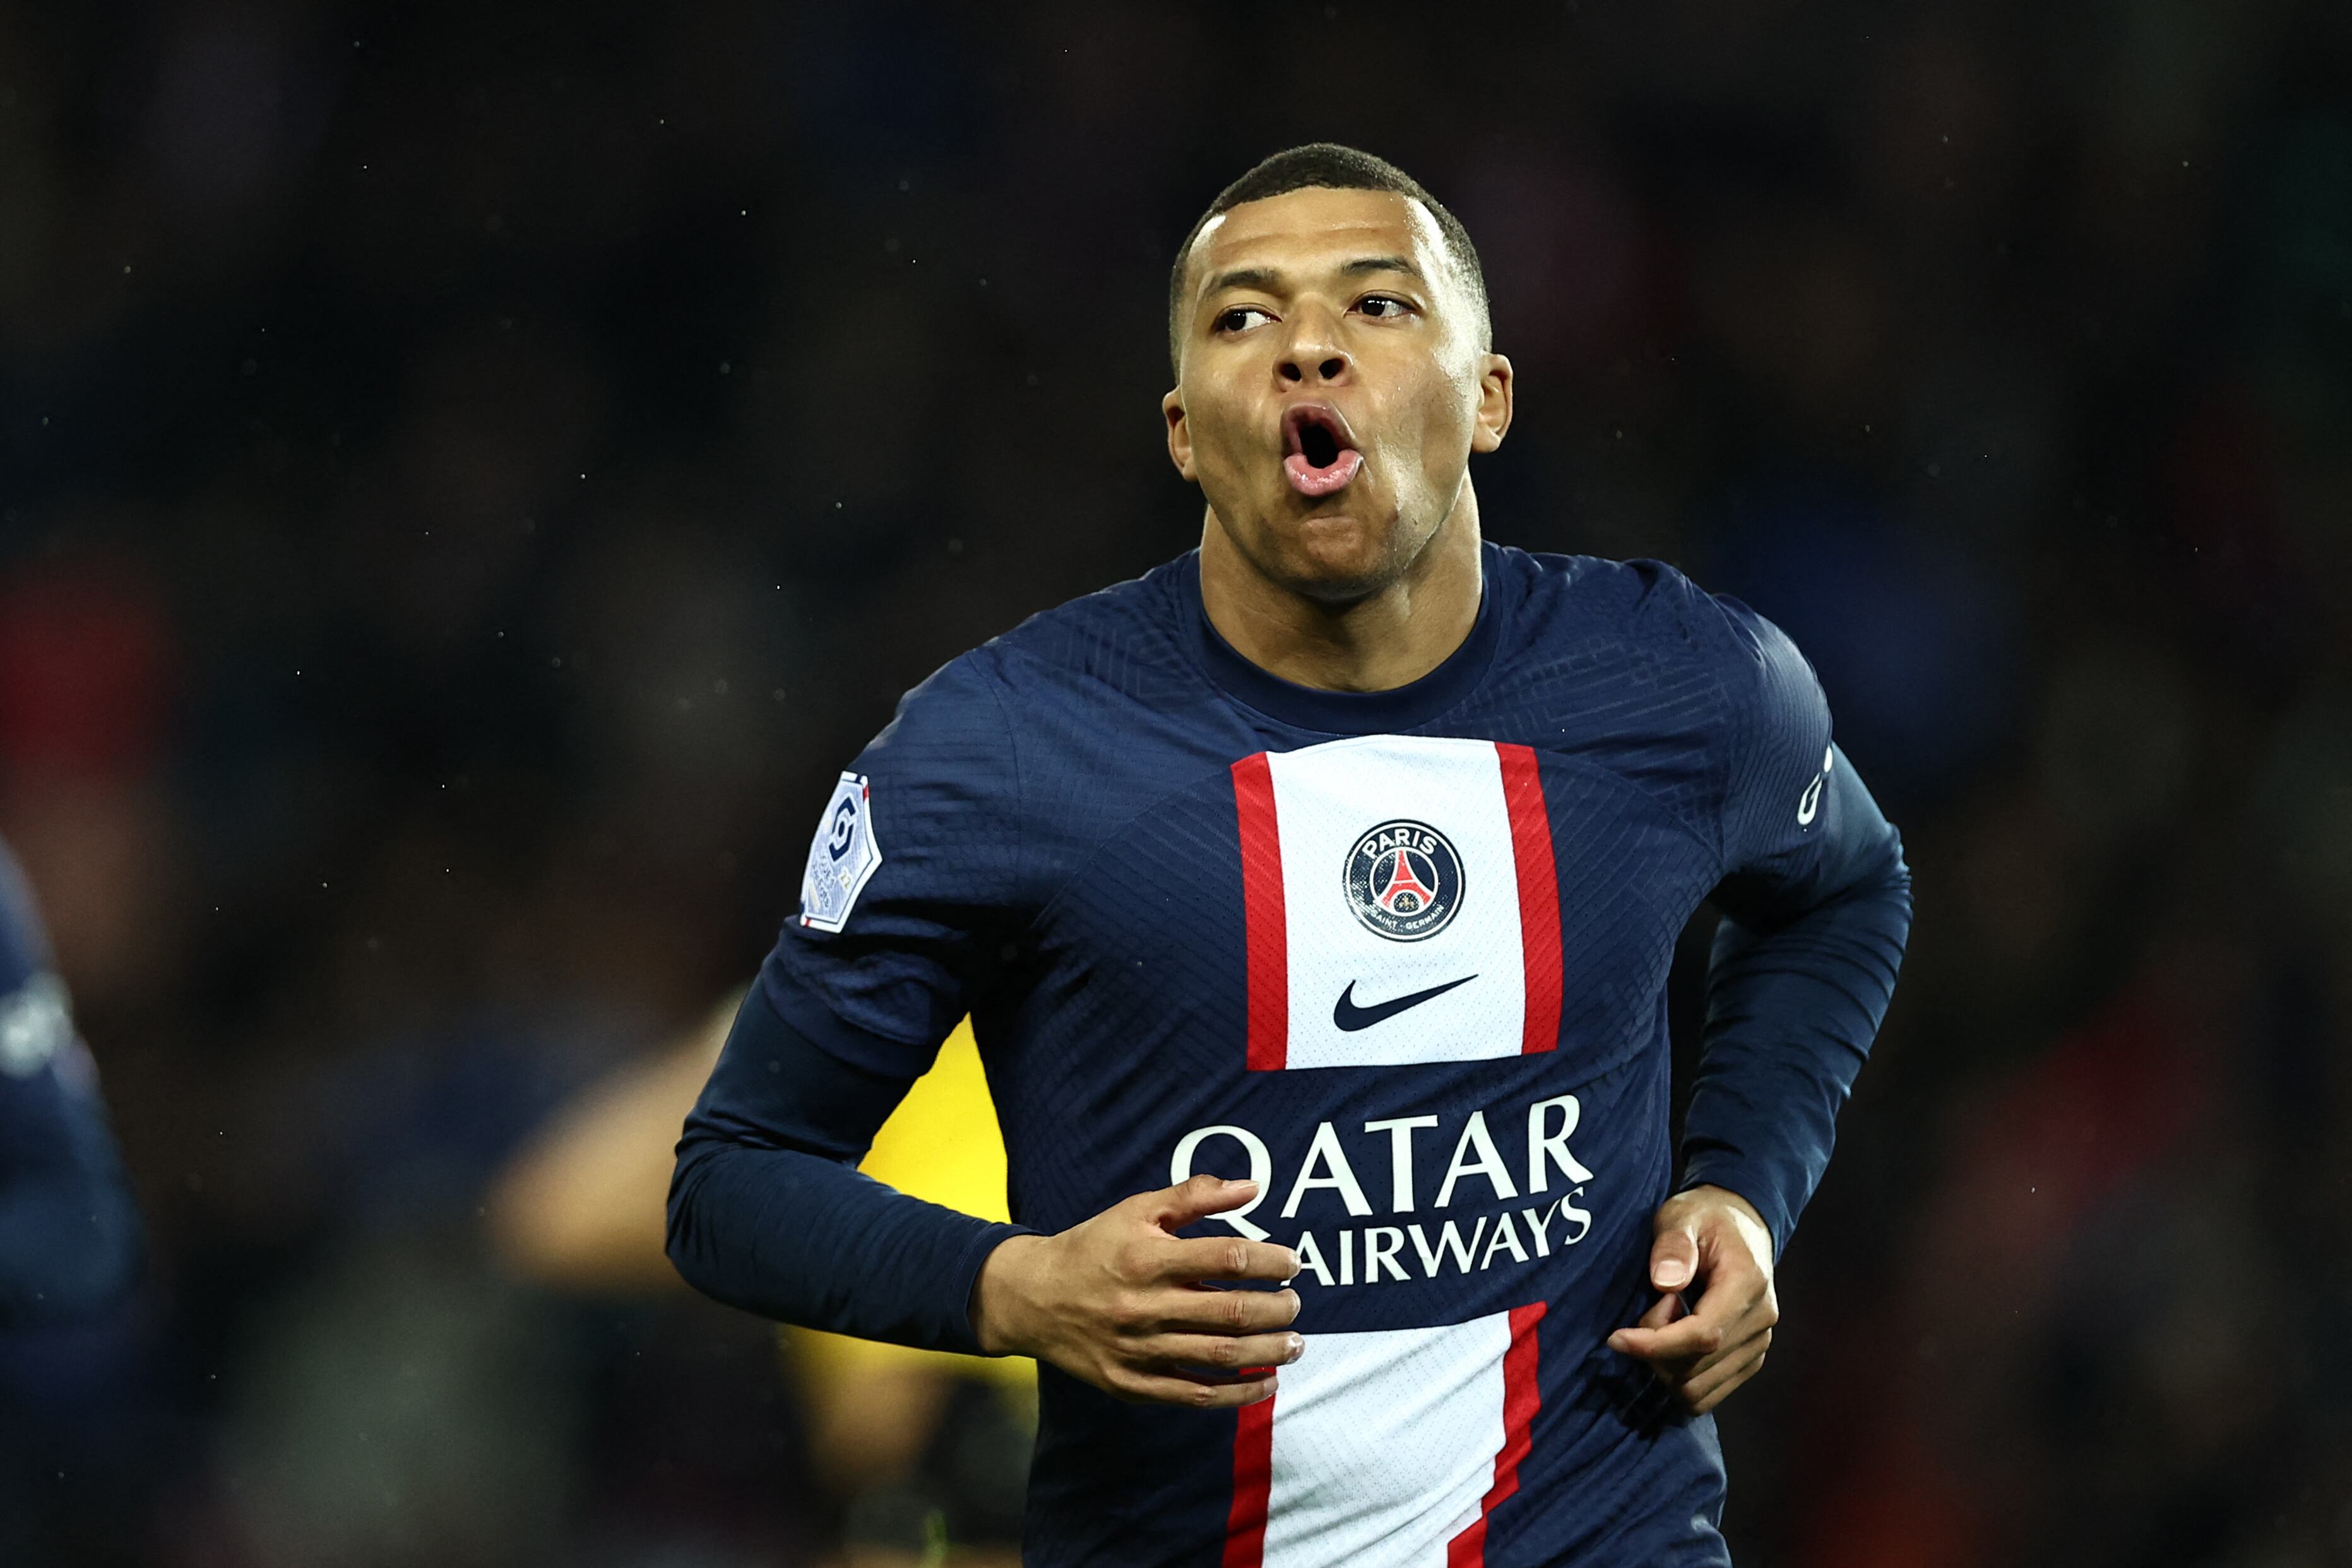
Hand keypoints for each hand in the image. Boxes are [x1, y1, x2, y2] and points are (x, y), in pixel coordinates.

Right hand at [969, 1173, 1303, 1407]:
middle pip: (1229, 1311)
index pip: (1225, 1257)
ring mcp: (1137, 1350)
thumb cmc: (1093, 1247)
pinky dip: (1238, 1394)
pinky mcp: (1132, 1384)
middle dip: (1276, 1309)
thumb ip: (1194, 1195)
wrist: (1032, 1298)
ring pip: (1219, 1356)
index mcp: (1147, 1257)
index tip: (1291, 1262)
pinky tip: (1266, 1382)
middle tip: (1297, 1303)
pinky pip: (1195, 1395)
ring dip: (1268, 1352)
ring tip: (1295, 1343)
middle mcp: (1143, 1306)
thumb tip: (1252, 1186)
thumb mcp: (1136, 1210)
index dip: (1269, 1259)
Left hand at [1606, 1185, 1777, 1414]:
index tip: (1617, 1338)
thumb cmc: (1705, 1217)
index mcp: (1747, 1283)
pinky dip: (1678, 1376)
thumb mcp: (1681, 1215)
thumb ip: (1673, 1245)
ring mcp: (1759, 1344)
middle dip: (1655, 1351)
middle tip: (1647, 1308)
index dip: (1655, 1345)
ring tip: (1662, 1321)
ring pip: (1699, 1390)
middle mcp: (1761, 1320)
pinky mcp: (1749, 1359)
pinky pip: (1707, 1392)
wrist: (1741, 1224)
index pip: (1703, 1335)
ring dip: (1665, 1367)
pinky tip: (1673, 1338)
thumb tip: (1665, 1284)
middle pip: (1697, 1369)